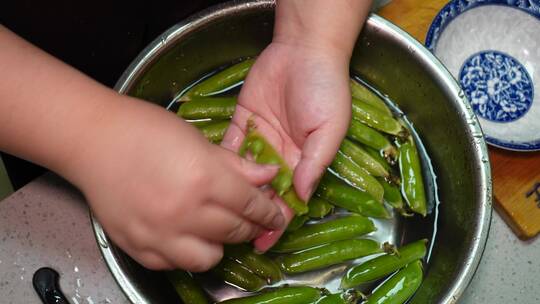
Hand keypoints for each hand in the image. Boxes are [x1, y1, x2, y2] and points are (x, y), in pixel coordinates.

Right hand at [73, 97, 284, 270]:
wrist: (93, 140)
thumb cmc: (144, 130)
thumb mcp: (197, 139)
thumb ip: (235, 164)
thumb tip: (268, 176)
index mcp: (204, 179)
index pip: (251, 205)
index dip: (268, 212)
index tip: (275, 215)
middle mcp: (184, 212)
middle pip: (235, 232)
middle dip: (252, 227)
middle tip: (253, 221)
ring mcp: (159, 234)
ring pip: (209, 258)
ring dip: (221, 245)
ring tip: (217, 230)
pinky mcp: (138, 247)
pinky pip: (174, 265)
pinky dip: (186, 253)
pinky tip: (186, 235)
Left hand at [221, 42, 351, 249]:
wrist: (303, 50)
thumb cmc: (325, 88)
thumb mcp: (329, 129)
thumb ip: (315, 163)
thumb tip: (300, 197)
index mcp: (303, 161)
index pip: (288, 200)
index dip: (276, 222)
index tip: (263, 242)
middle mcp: (280, 155)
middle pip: (262, 192)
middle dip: (250, 214)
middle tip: (232, 234)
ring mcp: (260, 139)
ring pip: (243, 174)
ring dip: (233, 193)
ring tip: (217, 213)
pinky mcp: (243, 121)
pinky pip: (230, 147)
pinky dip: (222, 163)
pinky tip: (211, 179)